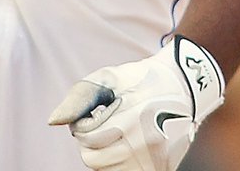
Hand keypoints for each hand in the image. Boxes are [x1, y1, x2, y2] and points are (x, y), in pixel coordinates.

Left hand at [48, 36, 224, 170]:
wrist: (186, 86)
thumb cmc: (142, 79)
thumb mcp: (111, 77)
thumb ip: (80, 96)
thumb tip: (53, 120)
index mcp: (130, 118)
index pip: (85, 136)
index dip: (84, 122)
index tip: (97, 111)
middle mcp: (143, 144)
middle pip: (92, 159)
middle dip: (91, 141)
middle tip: (105, 123)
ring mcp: (153, 161)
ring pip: (106, 170)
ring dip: (104, 153)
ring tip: (118, 133)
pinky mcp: (161, 169)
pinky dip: (120, 163)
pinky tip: (128, 145)